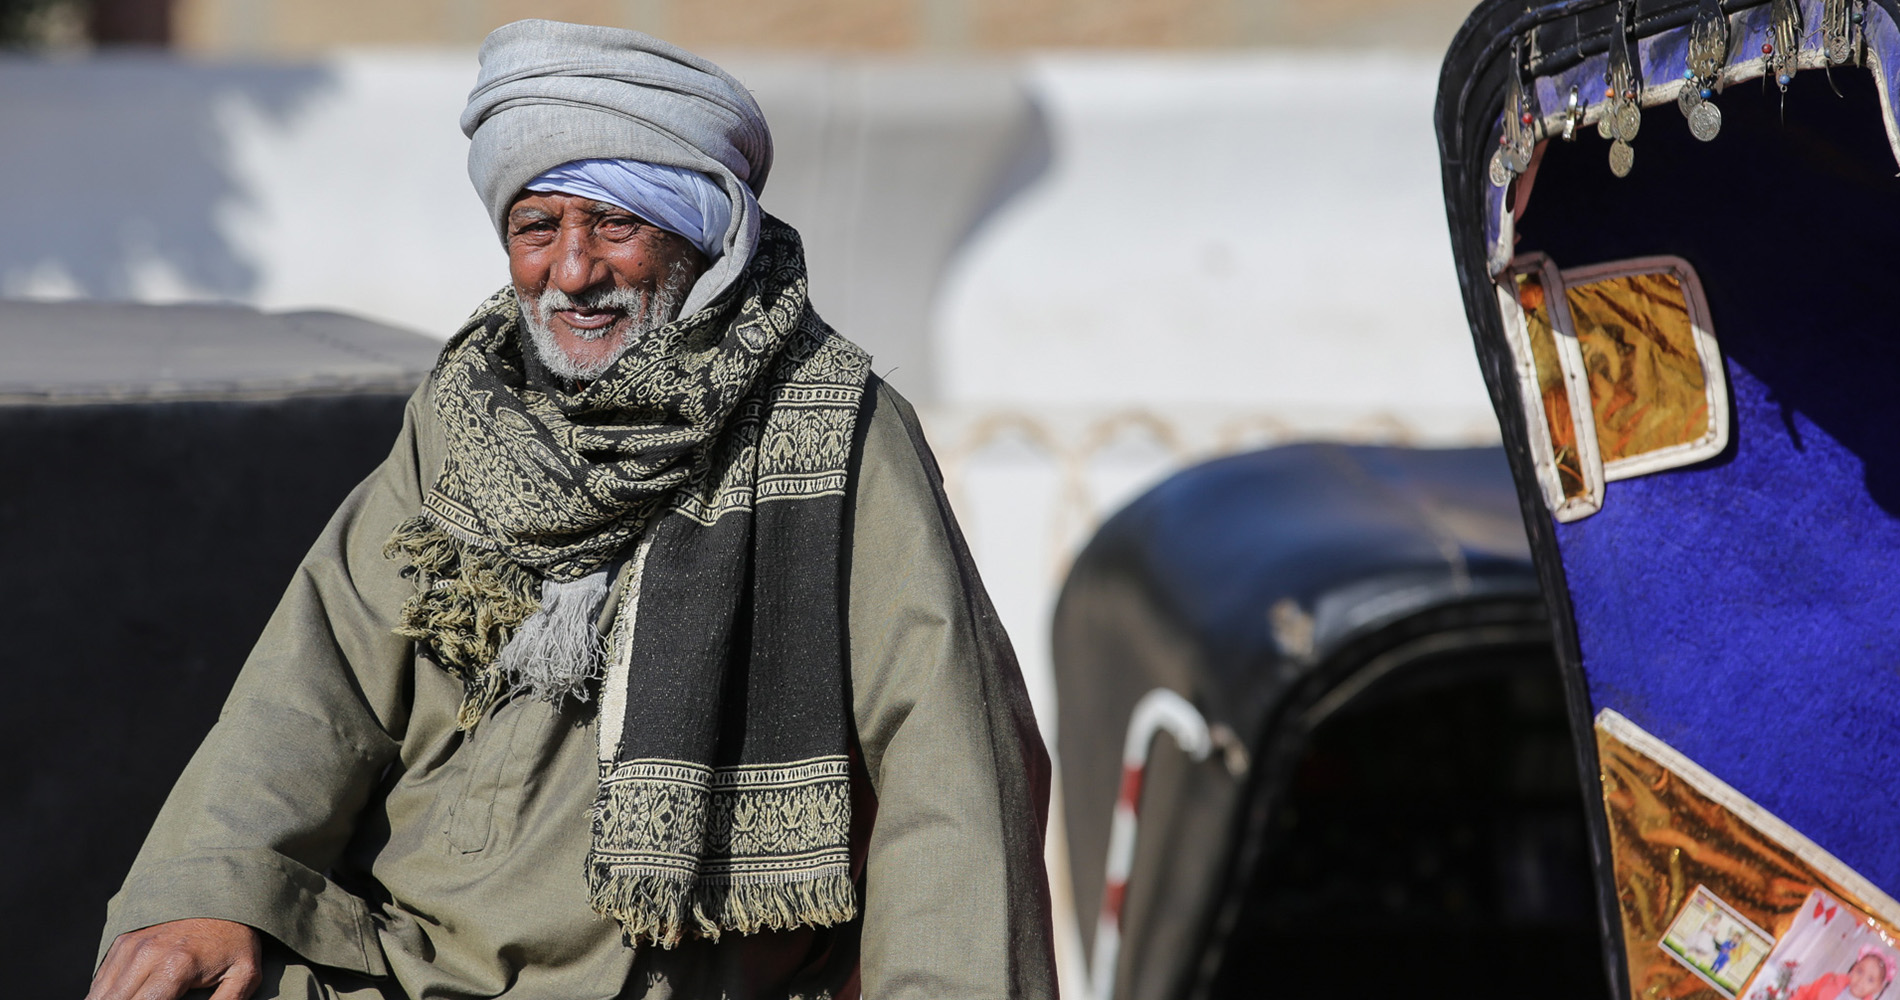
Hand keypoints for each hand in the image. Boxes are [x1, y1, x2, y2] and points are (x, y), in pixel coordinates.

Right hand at [86, 918, 261, 999]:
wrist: (223, 894)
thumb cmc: (235, 939)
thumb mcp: (244, 974)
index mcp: (176, 968)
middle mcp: (146, 956)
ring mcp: (130, 946)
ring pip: (101, 995)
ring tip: (142, 999)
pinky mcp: (122, 941)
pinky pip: (101, 980)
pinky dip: (107, 995)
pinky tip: (128, 996)